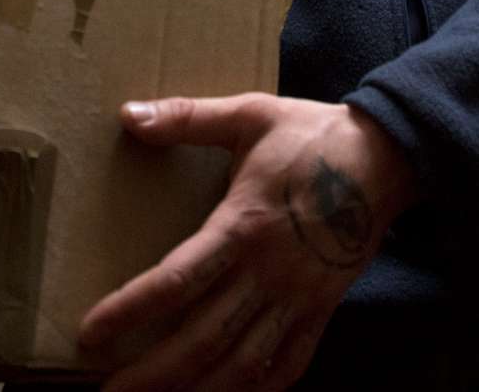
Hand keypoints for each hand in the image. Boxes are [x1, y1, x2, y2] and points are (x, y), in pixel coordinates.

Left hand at [77, 93, 416, 391]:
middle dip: (152, 373)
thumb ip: (187, 118)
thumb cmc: (312, 135)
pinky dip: (260, 388)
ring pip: (243, 363)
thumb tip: (127, 114)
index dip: (129, 310)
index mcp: (243, 225)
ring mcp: (298, 296)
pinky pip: (291, 362)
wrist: (389, 156)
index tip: (90, 334)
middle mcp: (268, 271)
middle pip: (202, 338)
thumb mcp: (249, 114)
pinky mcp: (323, 307)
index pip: (176, 280)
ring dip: (198, 390)